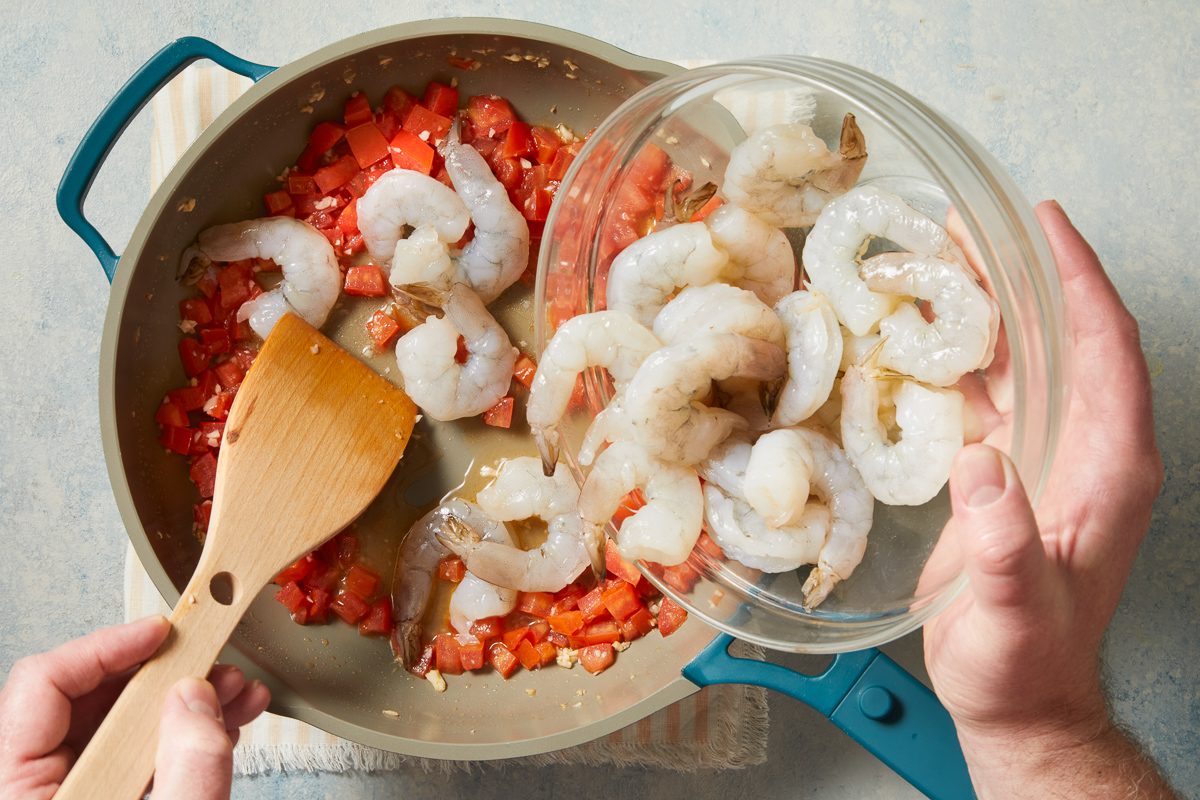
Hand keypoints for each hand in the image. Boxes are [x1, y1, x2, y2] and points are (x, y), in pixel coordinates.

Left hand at [0, 616, 270, 799]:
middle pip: (89, 695)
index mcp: (20, 790)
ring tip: (235, 693)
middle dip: (165, 674)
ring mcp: (73, 791)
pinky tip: (225, 722)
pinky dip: (183, 731)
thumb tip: (196, 697)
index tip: (163, 633)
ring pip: (120, 720)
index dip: (107, 646)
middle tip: (212, 661)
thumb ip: (187, 767)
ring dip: (185, 699)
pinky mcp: (103, 797)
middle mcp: (36, 785)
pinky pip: (137, 750)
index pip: (44, 684)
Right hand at [924, 202, 1175, 796]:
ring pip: (1023, 361)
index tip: (1046, 226)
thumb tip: (980, 465)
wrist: (1015, 699)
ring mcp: (1047, 458)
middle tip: (966, 228)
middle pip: (1062, 340)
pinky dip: (957, 359)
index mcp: (1109, 468)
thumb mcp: (1016, 609)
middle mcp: (1085, 449)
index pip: (1107, 352)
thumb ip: (1005, 542)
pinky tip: (920, 337)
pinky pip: (989, 395)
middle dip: (1020, 278)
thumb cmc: (1024, 663)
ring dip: (984, 310)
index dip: (1080, 282)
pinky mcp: (1007, 473)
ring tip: (936, 263)